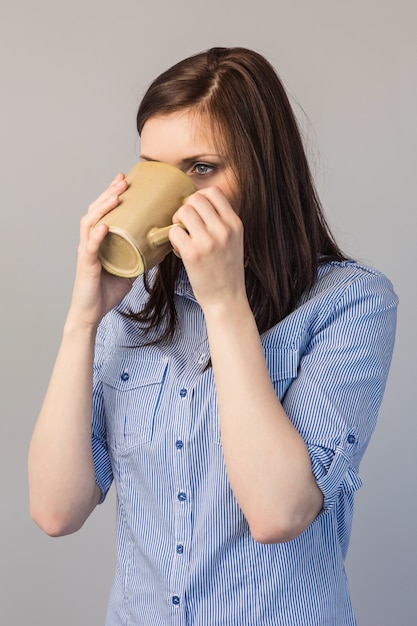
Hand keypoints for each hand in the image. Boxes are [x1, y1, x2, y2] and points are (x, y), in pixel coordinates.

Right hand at [68, 173, 132, 327]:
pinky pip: (90, 247)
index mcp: (100, 240)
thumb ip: (141, 257)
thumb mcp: (130, 270)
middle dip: (108, 193)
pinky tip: (105, 225)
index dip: (111, 194)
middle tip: (122, 181)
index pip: (103, 211)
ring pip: (90, 222)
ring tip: (115, 196)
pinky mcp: (86, 265)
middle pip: (95, 210)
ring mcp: (87, 252)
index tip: (125, 180)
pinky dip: (97, 235)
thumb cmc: (106, 291)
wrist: (92, 313)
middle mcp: (90, 242)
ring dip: (102, 207)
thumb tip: (163, 248)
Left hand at [169, 186, 246, 314]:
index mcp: (235, 224)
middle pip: (195, 199)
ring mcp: (208, 242)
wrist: (227, 299)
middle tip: (186, 226)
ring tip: (183, 237)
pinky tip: (181, 250)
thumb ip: (221, 222)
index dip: (199, 197)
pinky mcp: (193, 254)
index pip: (214, 192)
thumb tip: (196, 204)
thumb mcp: (234, 241)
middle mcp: (223, 230)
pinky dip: (173, 239)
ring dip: (177, 222)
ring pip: (183, 212)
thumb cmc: (227, 271)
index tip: (196, 211)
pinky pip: (174, 232)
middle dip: (185, 209)